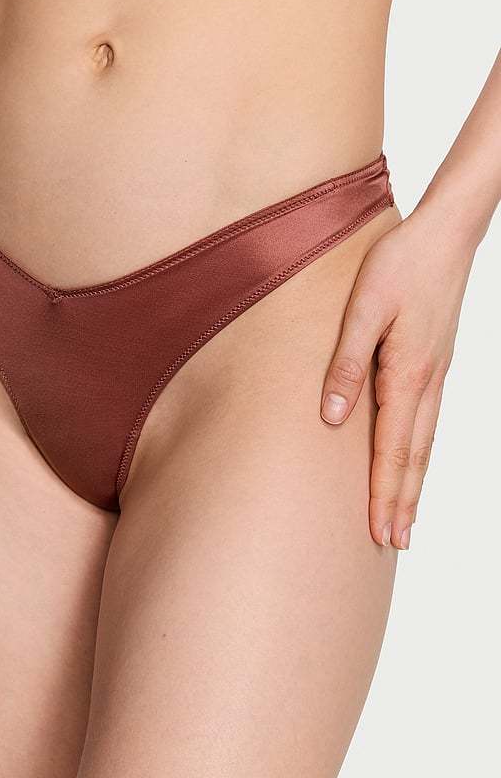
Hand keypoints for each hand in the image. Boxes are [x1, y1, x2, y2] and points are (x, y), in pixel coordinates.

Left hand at [320, 203, 478, 550]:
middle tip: (395, 544)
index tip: (379, 533)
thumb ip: (345, 364)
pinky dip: (421, 454)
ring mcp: (437, 375)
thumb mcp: (362, 309)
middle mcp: (427, 383)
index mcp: (406, 374)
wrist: (447, 233)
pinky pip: (429, 422)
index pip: (391, 449)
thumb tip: (330, 418)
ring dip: (415, 484)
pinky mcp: (437, 364)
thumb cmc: (400, 265)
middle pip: (414, 457)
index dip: (384, 494)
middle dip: (403, 503)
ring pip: (425, 443)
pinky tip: (416, 462)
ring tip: (407, 518)